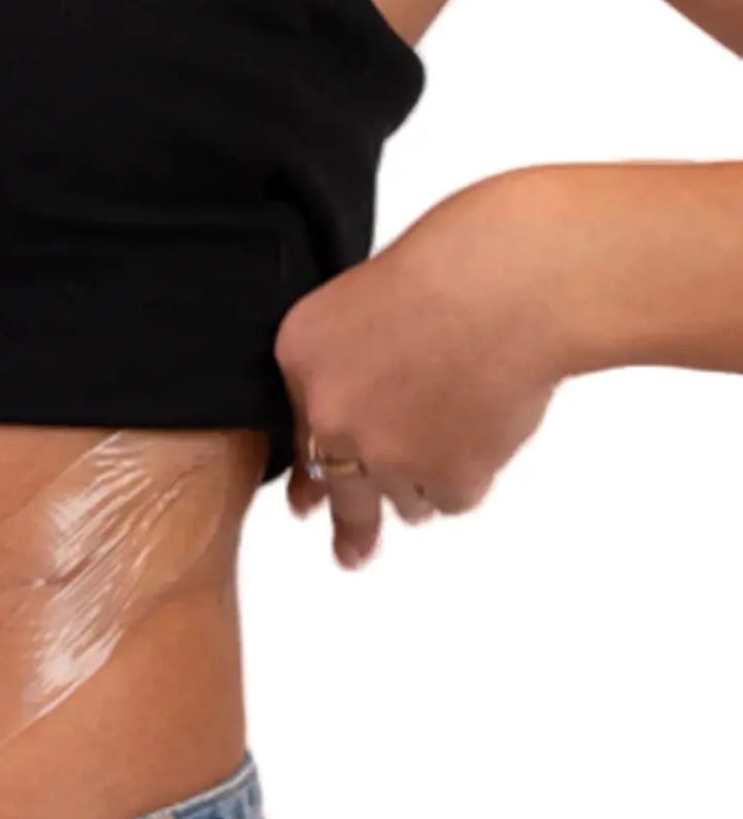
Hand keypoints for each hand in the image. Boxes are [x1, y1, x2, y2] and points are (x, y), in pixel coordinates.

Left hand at [273, 169, 568, 566]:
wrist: (519, 281)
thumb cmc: (459, 266)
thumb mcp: (367, 298)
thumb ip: (345, 361)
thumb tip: (338, 435)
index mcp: (301, 357)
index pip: (298, 432)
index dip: (310, 469)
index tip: (307, 502)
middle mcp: (330, 415)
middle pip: (338, 490)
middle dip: (350, 526)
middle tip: (353, 552)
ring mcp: (384, 454)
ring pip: (403, 497)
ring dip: (425, 480)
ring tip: (461, 432)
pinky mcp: (444, 478)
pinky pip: (453, 497)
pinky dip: (472, 472)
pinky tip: (488, 430)